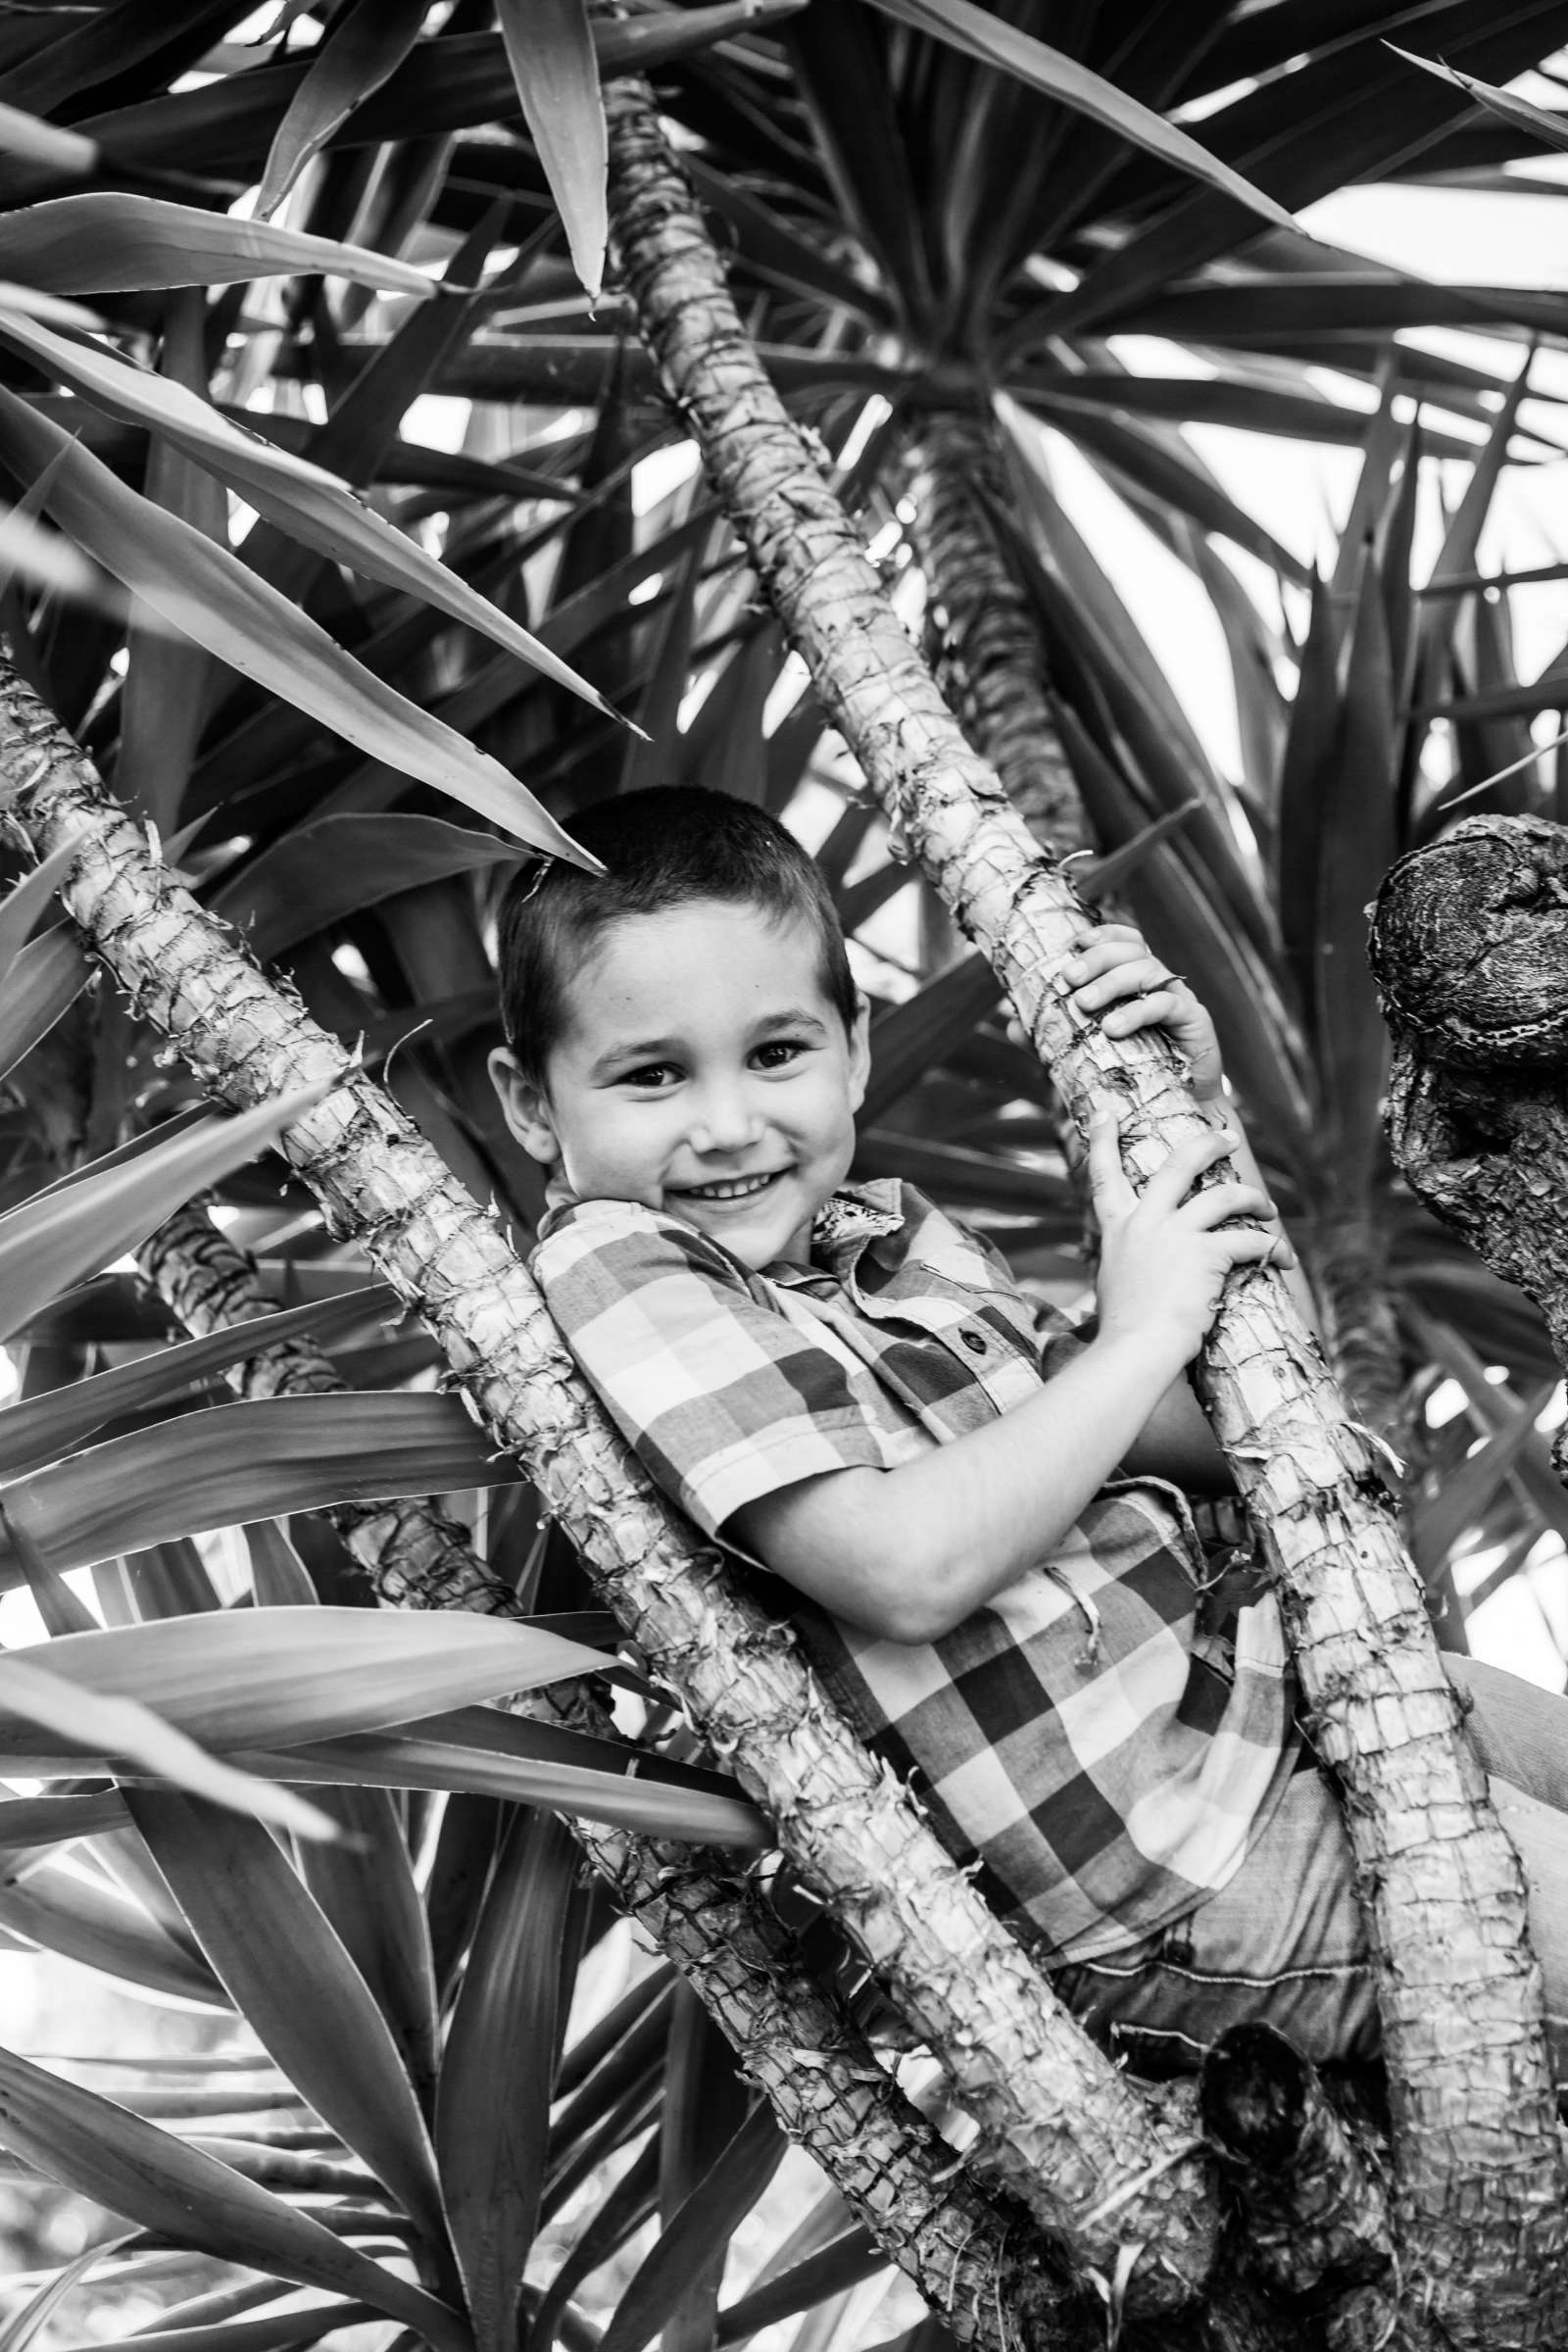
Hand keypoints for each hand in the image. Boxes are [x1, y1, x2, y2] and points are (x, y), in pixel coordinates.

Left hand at [1062, 924, 1224, 1101]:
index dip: (1104, 934)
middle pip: (1132, 951)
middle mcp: (1159, 982)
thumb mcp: (1090, 1049)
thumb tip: (1012, 1025)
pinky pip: (1167, 1004)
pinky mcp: (1194, 1019)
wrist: (1180, 1103)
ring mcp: (1178, 998)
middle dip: (1098, 958)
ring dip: (1112, 983)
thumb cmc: (1135, 1068)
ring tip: (1084, 1004)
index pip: (1126, 941)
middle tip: (1069, 978)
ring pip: (1147, 971)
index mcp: (1138, 979)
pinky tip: (1114, 1028)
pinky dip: (1137, 1012)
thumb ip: (1053, 1034)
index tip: (1075, 943)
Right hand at [1088, 1107, 1283, 1369]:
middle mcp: (1145, 1221)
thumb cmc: (1124, 1329)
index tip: (1105, 1110)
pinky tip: (1284, 1258)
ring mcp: (1176, 1234)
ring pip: (1225, 1195)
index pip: (1103, 1173)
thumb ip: (1128, 1259)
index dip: (1103, 1138)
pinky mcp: (1206, 1254)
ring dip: (1254, 1197)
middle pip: (1180, 1163)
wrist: (1135, 1348)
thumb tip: (1138, 1261)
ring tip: (1269, 1207)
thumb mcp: (1114, 1280)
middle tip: (1228, 1137)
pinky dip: (1273, 1248)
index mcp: (1117, 1227)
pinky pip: (1250, 1240)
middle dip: (1208, 1144)